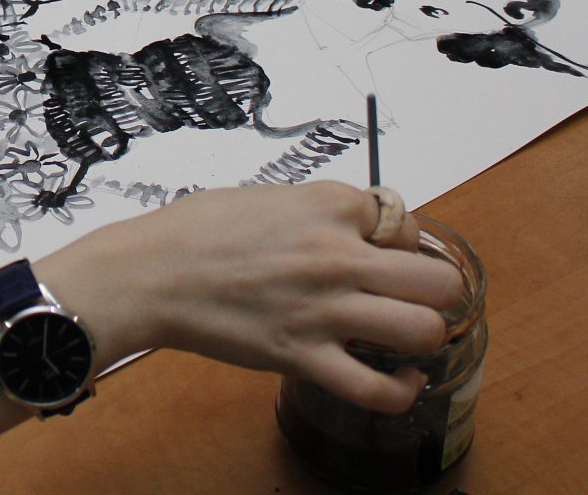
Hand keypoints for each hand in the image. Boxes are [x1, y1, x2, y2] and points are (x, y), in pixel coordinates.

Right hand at [42, 181, 463, 414]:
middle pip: (437, 279)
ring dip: (424, 337)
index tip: (382, 252)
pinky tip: (402, 381)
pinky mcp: (303, 355)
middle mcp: (337, 254)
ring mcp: (324, 308)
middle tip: (414, 299)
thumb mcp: (268, 197)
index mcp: (328, 205)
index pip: (404, 220)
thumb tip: (351, 227)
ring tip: (408, 338)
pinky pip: (377, 387)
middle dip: (435, 291)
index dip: (399, 241)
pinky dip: (402, 391)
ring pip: (423, 330)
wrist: (150, 273)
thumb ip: (318, 211)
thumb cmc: (194, 231)